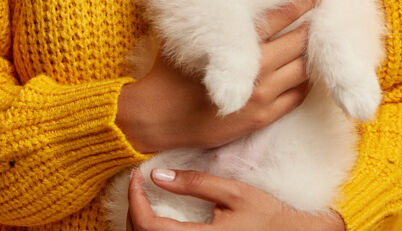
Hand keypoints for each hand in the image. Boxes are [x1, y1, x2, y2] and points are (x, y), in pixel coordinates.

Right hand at [116, 0, 318, 151]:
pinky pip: (297, 96)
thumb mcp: (188, 39)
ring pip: (302, 70)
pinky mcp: (263, 117)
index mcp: (238, 47)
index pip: (277, 19)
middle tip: (322, 15)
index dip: (298, 5)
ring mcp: (262, 96)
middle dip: (310, 28)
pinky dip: (305, 81)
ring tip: (316, 43)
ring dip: (310, 55)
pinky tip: (305, 72)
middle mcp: (256, 71)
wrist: (158, 117)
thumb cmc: (168, 74)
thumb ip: (214, 24)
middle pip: (297, 43)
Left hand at [126, 168, 345, 229]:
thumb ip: (196, 183)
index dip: (134, 200)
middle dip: (133, 209)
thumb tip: (157, 175)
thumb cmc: (268, 215)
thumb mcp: (234, 192)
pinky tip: (156, 215)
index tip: (135, 176)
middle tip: (136, 182)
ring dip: (140, 222)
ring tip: (143, 196)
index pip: (150, 227)